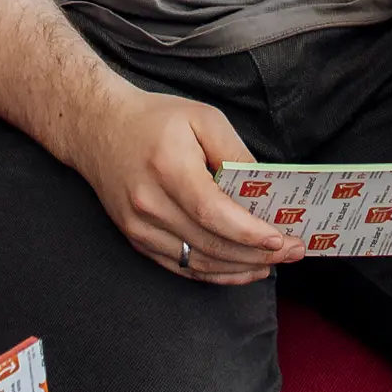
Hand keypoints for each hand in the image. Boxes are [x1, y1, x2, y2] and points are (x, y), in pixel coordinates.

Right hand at [69, 86, 296, 283]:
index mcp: (168, 169)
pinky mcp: (136, 238)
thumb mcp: (202, 118)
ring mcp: (139, 227)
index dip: (250, 232)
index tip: (283, 238)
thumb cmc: (155, 119)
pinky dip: (213, 273)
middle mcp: (149, 204)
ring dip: (239, 268)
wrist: (98, 128)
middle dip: (258, 253)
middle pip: (210, 243)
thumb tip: (265, 187)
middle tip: (294, 252)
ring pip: (197, 261)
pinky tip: (240, 269)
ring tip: (274, 263)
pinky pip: (180, 266)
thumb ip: (235, 152)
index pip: (213, 213)